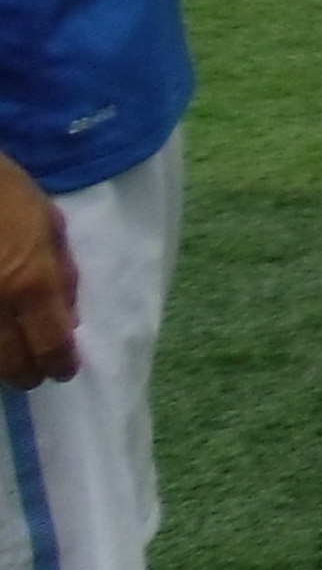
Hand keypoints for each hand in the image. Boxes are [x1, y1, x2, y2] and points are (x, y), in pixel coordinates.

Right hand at [0, 159, 77, 389]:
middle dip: (28, 375)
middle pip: (12, 363)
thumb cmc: (8, 194)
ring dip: (2, 366)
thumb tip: (68, 318)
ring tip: (13, 364)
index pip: (51, 344)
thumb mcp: (52, 226)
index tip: (64, 370)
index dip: (60, 364)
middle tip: (36, 374)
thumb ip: (64, 275)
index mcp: (33, 282)